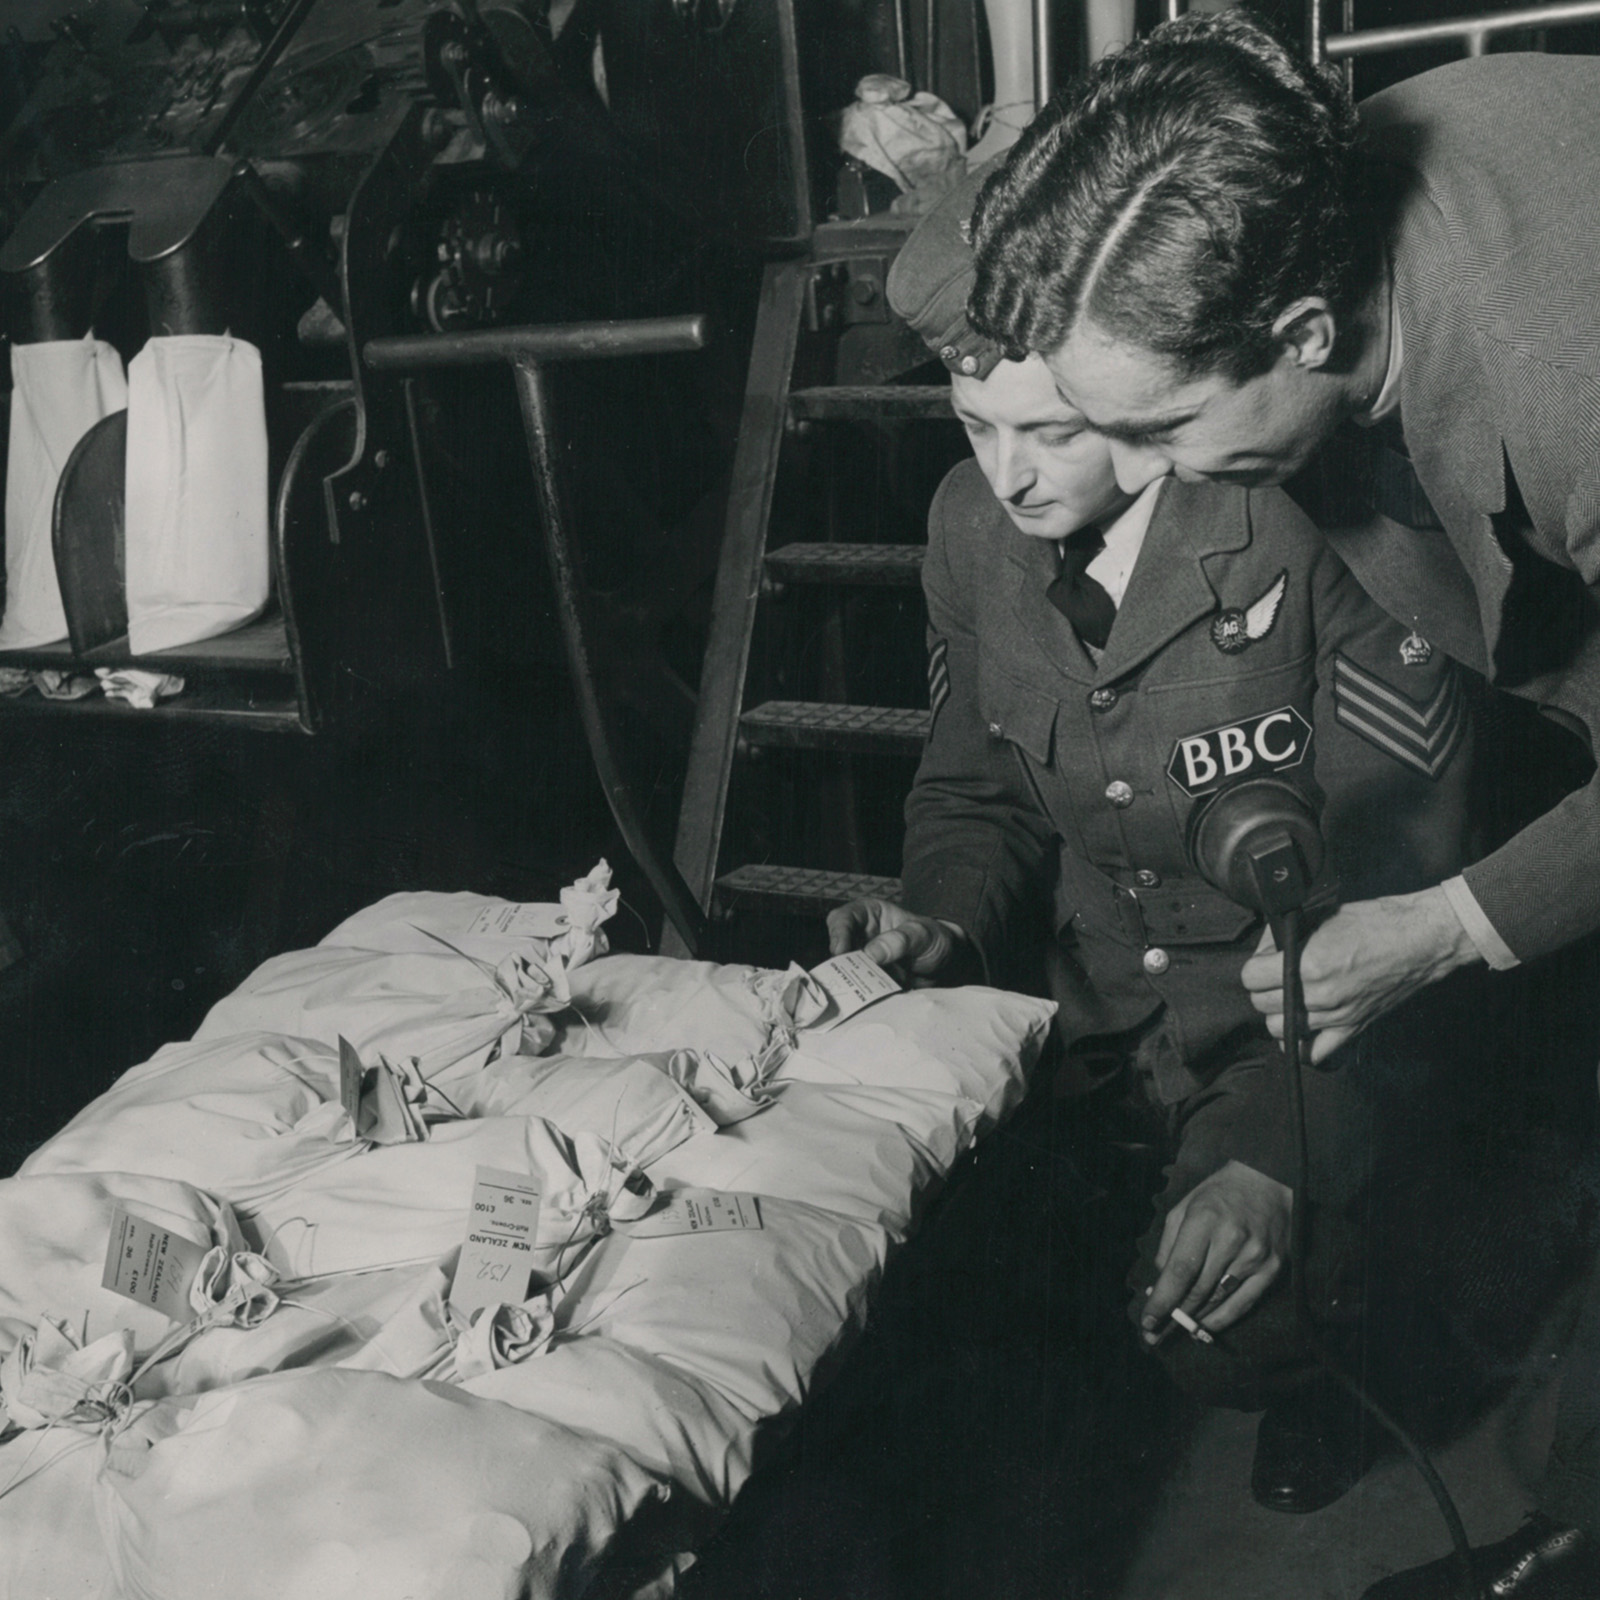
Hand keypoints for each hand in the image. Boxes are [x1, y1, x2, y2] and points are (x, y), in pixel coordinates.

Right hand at [825, 898, 961, 986]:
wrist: (948, 964)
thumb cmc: (934, 939)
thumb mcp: (922, 934)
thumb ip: (900, 940)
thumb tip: (871, 954)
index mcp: (868, 914)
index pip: (842, 919)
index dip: (838, 934)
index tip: (841, 953)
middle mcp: (859, 936)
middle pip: (837, 948)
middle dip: (840, 964)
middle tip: (848, 978)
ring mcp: (863, 960)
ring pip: (844, 971)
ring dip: (852, 982)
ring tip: (864, 991)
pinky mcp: (869, 981)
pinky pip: (858, 989)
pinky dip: (862, 995)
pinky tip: (871, 1001)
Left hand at [1141, 1161, 1292, 1339]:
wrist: (1268, 1182)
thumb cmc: (1218, 1195)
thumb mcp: (1184, 1208)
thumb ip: (1168, 1245)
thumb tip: (1159, 1285)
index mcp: (1204, 1220)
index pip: (1180, 1270)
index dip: (1163, 1300)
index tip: (1147, 1321)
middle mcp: (1232, 1240)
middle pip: (1198, 1290)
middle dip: (1173, 1317)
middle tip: (1155, 1336)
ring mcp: (1255, 1257)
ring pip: (1219, 1299)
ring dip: (1194, 1320)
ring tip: (1174, 1332)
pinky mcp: (1273, 1269)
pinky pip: (1244, 1303)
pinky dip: (1222, 1320)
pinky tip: (1204, 1328)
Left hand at [1240, 887, 1480, 1065]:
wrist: (1421, 939)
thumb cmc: (1377, 921)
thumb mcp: (1324, 916)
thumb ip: (1289, 935)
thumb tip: (1266, 946)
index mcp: (1308, 965)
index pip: (1251, 977)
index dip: (1255, 964)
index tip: (1265, 958)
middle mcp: (1319, 995)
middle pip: (1261, 1004)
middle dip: (1263, 987)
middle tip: (1276, 974)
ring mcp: (1336, 1016)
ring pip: (1278, 1029)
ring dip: (1278, 1014)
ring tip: (1289, 997)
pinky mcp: (1353, 1028)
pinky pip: (1315, 1054)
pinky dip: (1303, 1045)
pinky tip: (1303, 1028)